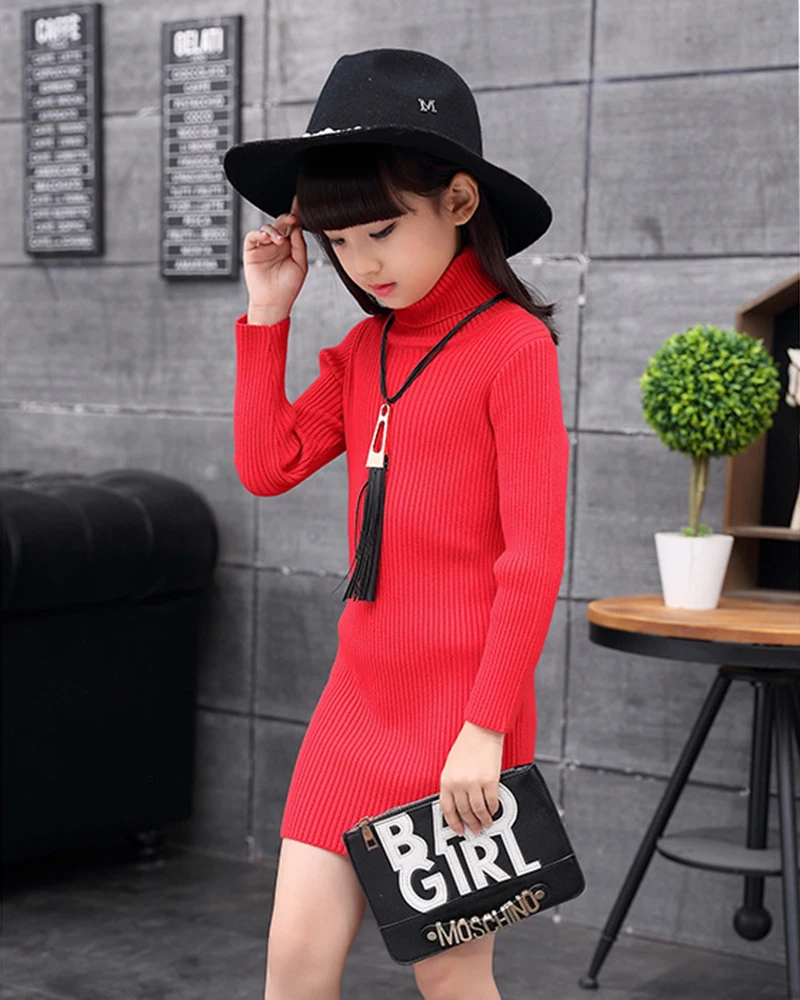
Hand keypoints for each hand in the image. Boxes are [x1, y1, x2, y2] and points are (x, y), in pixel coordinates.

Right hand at [243, 195, 307, 316]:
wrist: (274, 302)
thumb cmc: (288, 287)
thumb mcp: (301, 265)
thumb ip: (300, 246)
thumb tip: (297, 228)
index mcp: (290, 246)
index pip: (292, 227)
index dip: (295, 216)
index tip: (300, 206)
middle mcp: (277, 244)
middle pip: (280, 224)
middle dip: (286, 219)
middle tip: (292, 219)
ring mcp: (264, 246)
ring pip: (267, 227)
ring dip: (274, 230)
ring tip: (280, 241)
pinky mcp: (252, 250)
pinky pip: (253, 235)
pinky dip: (259, 233)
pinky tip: (266, 237)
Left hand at [439, 721, 504, 835]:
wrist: (482, 729)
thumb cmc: (467, 745)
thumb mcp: (451, 765)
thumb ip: (453, 784)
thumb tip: (458, 805)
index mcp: (446, 779)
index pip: (447, 808)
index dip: (453, 822)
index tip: (459, 829)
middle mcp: (459, 783)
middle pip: (464, 812)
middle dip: (470, 823)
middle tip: (475, 829)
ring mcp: (474, 782)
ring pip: (478, 810)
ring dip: (483, 819)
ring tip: (486, 823)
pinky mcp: (490, 780)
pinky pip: (492, 802)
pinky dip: (493, 809)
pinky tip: (493, 810)